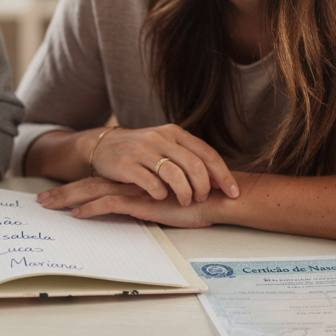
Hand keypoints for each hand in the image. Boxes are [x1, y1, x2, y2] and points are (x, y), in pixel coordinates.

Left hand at [37, 177, 217, 228]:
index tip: (56, 195)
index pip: (99, 182)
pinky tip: (76, 214)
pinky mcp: (143, 200)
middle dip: (63, 192)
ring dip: (68, 198)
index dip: (76, 188)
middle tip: (41, 200)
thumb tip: (135, 214)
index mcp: (135, 180)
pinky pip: (110, 204)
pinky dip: (91, 209)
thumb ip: (150, 204)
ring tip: (48, 205)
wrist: (217, 198)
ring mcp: (135, 190)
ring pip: (94, 191)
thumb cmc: (197, 201)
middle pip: (89, 184)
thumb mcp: (166, 203)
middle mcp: (131, 181)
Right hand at [89, 124, 237, 205]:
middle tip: (202, 198)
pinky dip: (161, 194)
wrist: (102, 146)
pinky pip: (152, 183)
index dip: (223, 175)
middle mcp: (161, 138)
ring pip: (175, 175)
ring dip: (185, 193)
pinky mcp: (127, 165)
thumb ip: (188, 157)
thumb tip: (218, 179)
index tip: (234, 192)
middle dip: (204, 187)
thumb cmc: (140, 151)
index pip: (207, 154)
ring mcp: (143, 150)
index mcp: (175, 133)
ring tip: (185, 201)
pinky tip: (161, 197)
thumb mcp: (165, 145)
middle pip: (195, 165)